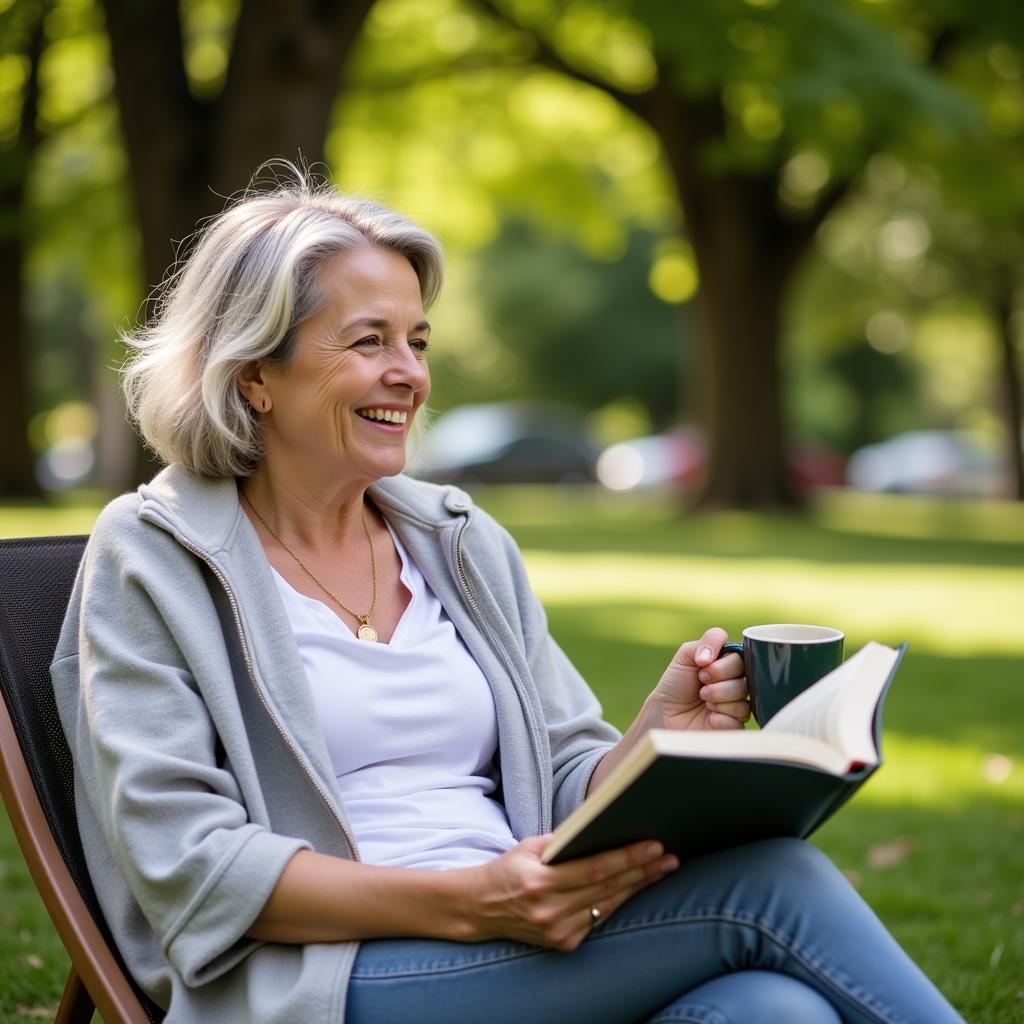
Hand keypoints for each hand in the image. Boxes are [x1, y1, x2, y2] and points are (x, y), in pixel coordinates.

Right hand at [462, 836, 677, 950]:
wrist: (481, 908)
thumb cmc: (508, 869)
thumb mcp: (529, 846)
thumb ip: (563, 841)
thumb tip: (602, 827)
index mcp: (540, 881)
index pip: (595, 869)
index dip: (628, 858)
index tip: (653, 845)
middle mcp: (550, 910)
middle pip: (608, 888)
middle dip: (642, 871)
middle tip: (669, 857)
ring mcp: (558, 931)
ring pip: (608, 905)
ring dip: (638, 887)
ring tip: (662, 870)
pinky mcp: (563, 944)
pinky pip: (598, 919)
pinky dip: (617, 901)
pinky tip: (635, 887)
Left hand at [649, 626, 749, 730]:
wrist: (666, 715)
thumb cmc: (676, 685)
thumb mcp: (685, 656)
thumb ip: (706, 642)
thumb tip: (714, 657)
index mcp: (728, 664)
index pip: (741, 655)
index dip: (721, 662)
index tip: (701, 665)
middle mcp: (737, 682)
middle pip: (746, 674)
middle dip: (717, 678)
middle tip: (702, 683)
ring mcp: (739, 703)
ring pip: (744, 696)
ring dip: (717, 697)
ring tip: (704, 701)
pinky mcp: (737, 725)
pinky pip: (740, 718)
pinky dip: (720, 717)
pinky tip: (710, 718)